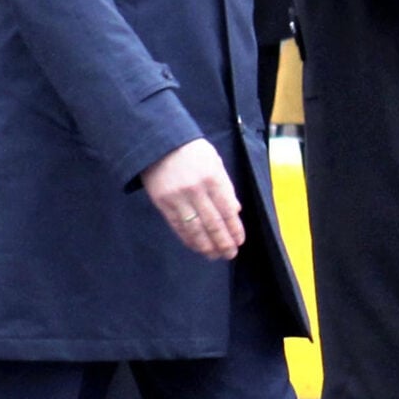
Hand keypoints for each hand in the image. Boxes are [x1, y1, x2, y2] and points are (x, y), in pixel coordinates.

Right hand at [140, 138, 244, 259]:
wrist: (159, 142)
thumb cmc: (192, 151)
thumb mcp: (215, 162)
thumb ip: (226, 186)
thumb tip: (235, 211)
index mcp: (212, 178)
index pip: (227, 210)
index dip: (234, 229)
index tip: (240, 241)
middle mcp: (196, 190)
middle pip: (212, 223)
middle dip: (223, 241)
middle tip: (230, 254)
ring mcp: (178, 198)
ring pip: (195, 228)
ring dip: (206, 245)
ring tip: (215, 255)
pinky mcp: (162, 203)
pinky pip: (177, 226)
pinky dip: (188, 239)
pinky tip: (197, 247)